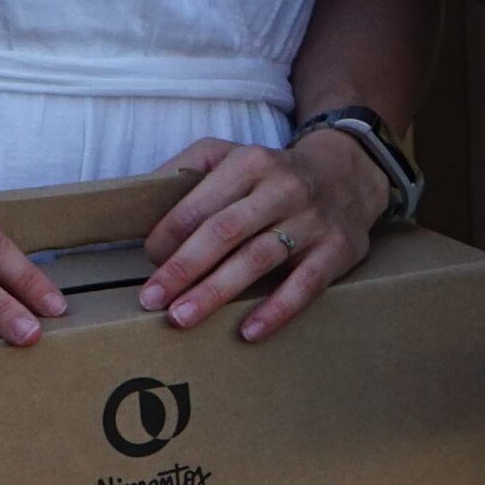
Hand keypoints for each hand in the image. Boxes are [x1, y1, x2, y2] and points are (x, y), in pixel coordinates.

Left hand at [142, 128, 390, 340]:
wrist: (349, 173)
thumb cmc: (272, 174)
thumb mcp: (230, 153)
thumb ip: (186, 169)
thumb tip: (136, 197)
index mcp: (249, 163)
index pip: (199, 205)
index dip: (167, 237)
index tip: (148, 262)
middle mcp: (282, 188)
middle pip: (225, 231)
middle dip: (183, 268)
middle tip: (151, 300)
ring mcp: (313, 220)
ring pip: (259, 258)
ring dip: (217, 291)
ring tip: (182, 318)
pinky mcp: (338, 248)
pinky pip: (305, 284)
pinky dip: (276, 309)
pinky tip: (249, 331)